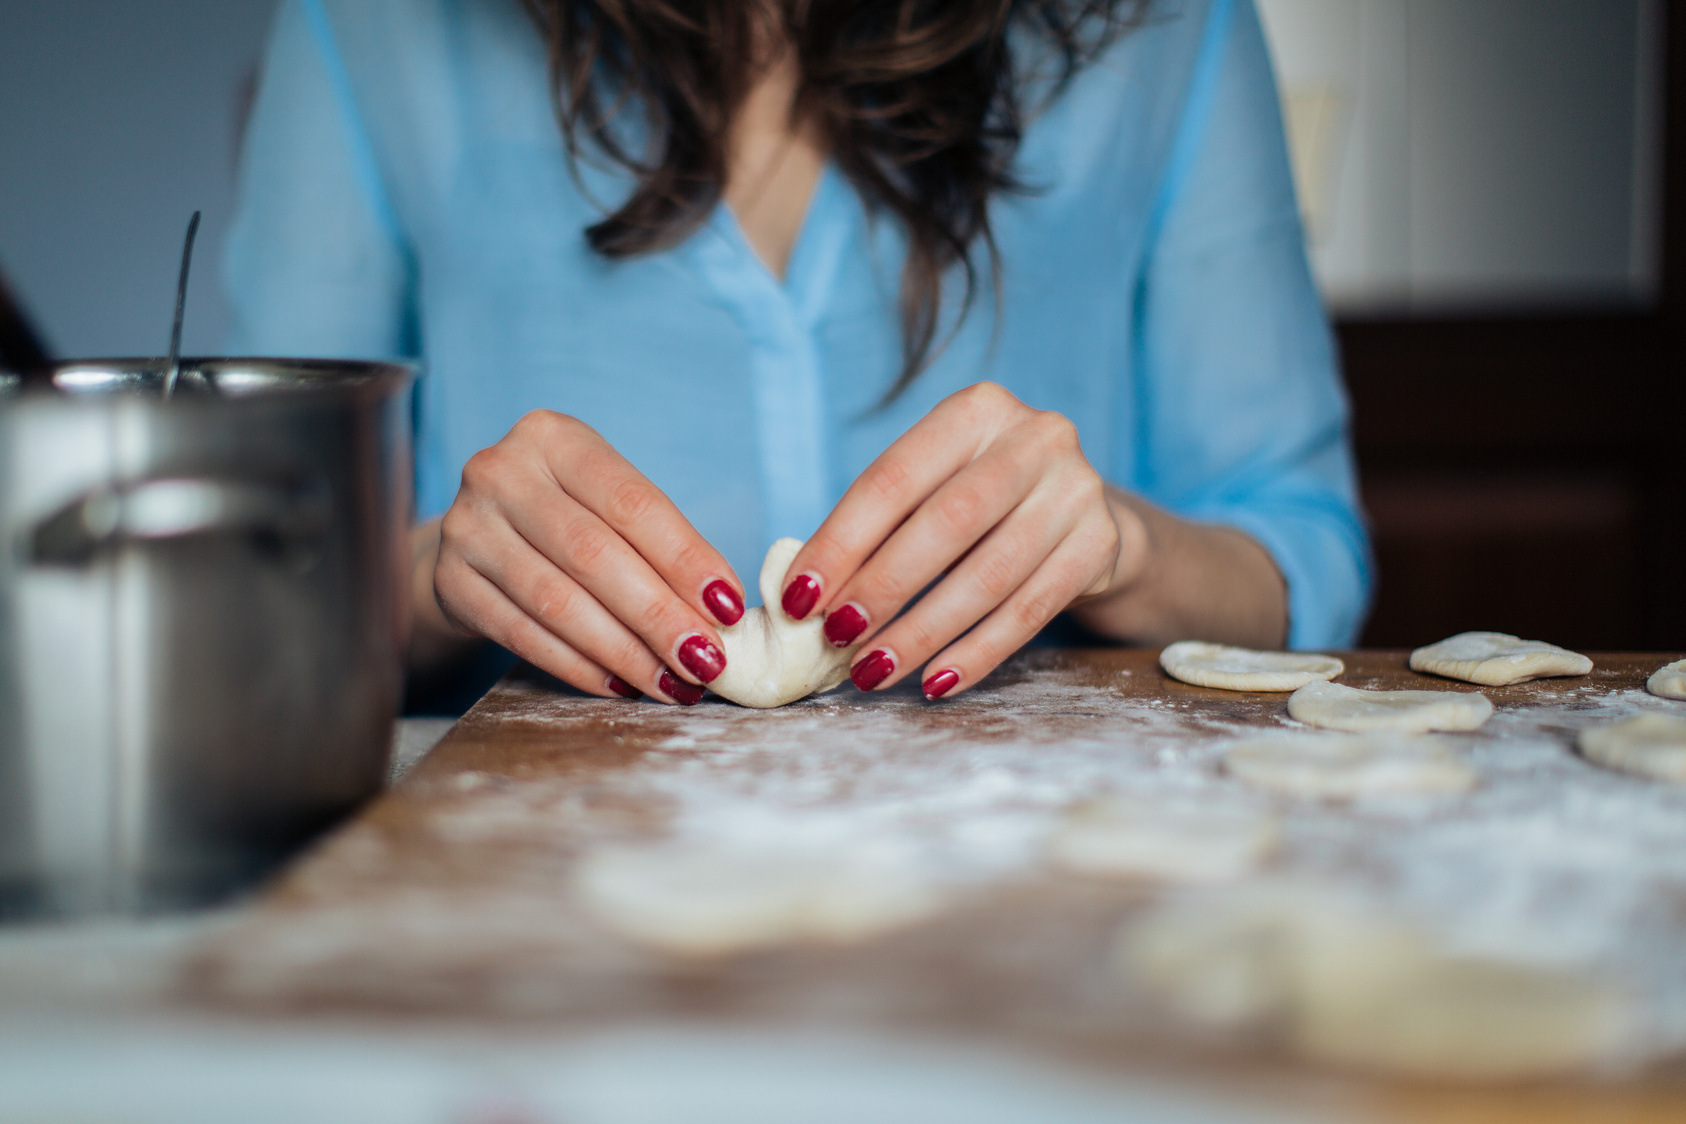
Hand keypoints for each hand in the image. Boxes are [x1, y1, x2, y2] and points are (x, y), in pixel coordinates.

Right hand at [425, 411, 747, 703]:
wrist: (479, 534)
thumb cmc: (568, 514)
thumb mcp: (606, 501)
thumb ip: (659, 543)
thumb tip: (720, 611)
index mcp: (554, 437)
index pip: (632, 503)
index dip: (685, 559)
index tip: (728, 608)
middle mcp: (502, 472)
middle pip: (594, 555)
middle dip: (658, 616)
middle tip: (706, 661)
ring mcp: (467, 527)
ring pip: (558, 602)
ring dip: (624, 651)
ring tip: (672, 682)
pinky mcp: (451, 582)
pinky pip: (524, 634)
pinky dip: (578, 666)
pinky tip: (619, 685)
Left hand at [779, 382, 1145, 698]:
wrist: (1083, 516)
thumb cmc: (981, 506)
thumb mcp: (935, 489)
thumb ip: (879, 526)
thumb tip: (804, 594)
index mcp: (976, 410)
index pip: (894, 479)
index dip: (841, 542)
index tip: (798, 598)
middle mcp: (1035, 437)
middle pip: (946, 523)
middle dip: (883, 587)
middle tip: (837, 639)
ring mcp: (1077, 490)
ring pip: (989, 575)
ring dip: (923, 632)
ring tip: (874, 671)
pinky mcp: (1101, 544)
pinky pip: (1028, 611)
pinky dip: (976, 652)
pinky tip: (936, 682)